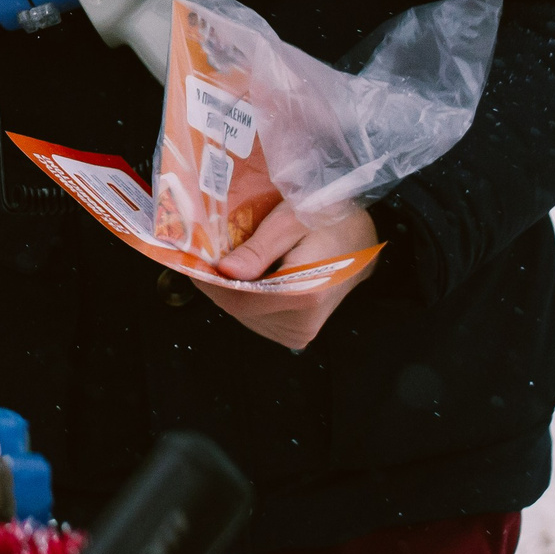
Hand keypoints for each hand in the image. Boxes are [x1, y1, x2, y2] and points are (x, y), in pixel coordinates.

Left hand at [194, 203, 380, 351]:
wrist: (361, 238)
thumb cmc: (329, 220)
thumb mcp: (292, 221)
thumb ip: (259, 249)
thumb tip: (225, 271)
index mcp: (304, 296)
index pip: (237, 300)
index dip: (209, 281)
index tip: (193, 261)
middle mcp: (302, 323)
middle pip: (238, 308)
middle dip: (220, 282)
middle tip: (211, 253)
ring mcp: (300, 333)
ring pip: (245, 314)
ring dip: (233, 289)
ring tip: (235, 259)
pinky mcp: (298, 333)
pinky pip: (258, 316)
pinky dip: (248, 296)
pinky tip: (251, 274)